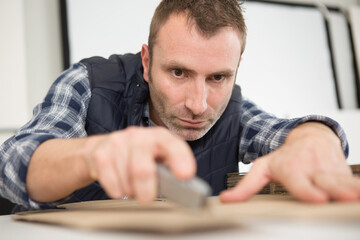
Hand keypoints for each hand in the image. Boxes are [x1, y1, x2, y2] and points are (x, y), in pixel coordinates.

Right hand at [85, 126, 195, 203]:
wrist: (104, 146)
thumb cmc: (139, 157)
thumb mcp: (158, 159)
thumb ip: (169, 171)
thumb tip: (181, 189)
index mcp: (160, 136)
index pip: (173, 145)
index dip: (180, 159)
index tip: (185, 175)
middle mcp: (139, 135)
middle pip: (143, 168)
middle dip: (146, 190)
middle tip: (147, 199)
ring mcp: (118, 142)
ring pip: (126, 180)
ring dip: (130, 190)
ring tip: (133, 186)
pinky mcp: (100, 152)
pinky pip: (110, 181)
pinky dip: (116, 190)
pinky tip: (120, 185)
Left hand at [220, 122, 359, 202]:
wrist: (310, 137)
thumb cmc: (285, 156)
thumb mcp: (263, 168)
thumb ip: (246, 186)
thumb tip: (225, 200)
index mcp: (292, 168)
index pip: (299, 181)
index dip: (308, 189)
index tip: (317, 197)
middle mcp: (313, 168)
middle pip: (328, 182)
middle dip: (336, 189)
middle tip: (345, 196)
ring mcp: (331, 170)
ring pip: (344, 181)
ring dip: (351, 188)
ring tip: (355, 195)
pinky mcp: (345, 171)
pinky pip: (354, 181)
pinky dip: (356, 186)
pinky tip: (358, 193)